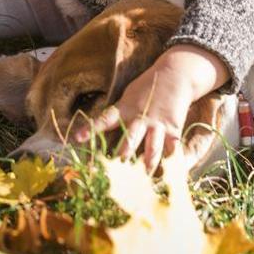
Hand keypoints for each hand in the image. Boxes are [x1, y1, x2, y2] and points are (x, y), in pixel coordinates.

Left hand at [74, 44, 227, 171]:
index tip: (77, 138)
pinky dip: (169, 161)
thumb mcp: (128, 96)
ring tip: (144, 179)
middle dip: (123, 155)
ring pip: (151, 147)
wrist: (176, 74)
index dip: (90, 129)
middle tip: (116, 170)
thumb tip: (102, 129)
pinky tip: (170, 174)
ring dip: (147, 164)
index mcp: (125, 108)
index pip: (105, 119)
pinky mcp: (173, 128)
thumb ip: (118, 113)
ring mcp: (157, 124)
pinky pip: (171, 148)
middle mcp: (140, 118)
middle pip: (130, 139)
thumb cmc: (147, 87)